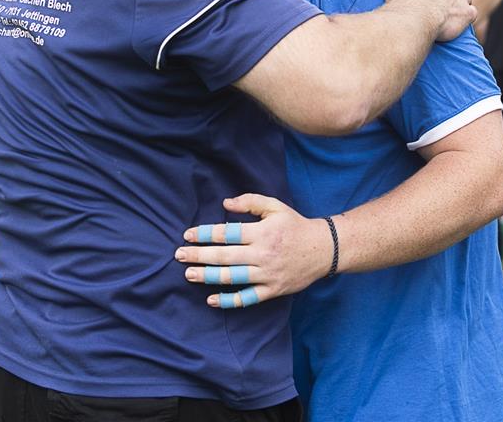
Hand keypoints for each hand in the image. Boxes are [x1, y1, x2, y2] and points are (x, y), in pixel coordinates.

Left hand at [176, 194, 331, 308]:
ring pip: (232, 278)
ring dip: (208, 277)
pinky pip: (247, 298)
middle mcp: (263, 254)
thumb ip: (250, 202)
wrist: (323, 249)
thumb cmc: (295, 225)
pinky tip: (211, 300)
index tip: (187, 235)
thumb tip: (225, 204)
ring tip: (189, 274)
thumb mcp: (275, 206)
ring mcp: (267, 275)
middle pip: (224, 257)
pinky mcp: (273, 290)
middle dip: (198, 256)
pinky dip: (229, 301)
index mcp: (262, 232)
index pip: (227, 233)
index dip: (205, 234)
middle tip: (179, 255)